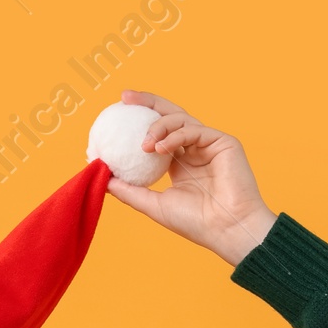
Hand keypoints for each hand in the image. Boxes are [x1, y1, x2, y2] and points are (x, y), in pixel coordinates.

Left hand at [103, 89, 276, 266]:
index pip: (158, 134)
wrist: (227, 229)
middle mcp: (194, 149)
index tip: (115, 117)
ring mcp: (209, 144)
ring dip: (158, 126)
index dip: (138, 123)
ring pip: (180, 119)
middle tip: (124, 97)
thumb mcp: (153, 205)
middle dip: (147, 102)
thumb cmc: (195, 223)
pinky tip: (158, 147)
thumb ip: (129, 190)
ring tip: (144, 143)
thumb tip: (101, 178)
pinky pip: (194, 129)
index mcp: (180, 163)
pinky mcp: (223, 142)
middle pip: (169, 116)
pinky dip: (175, 135)